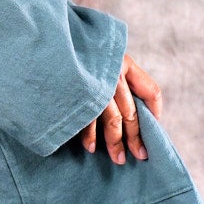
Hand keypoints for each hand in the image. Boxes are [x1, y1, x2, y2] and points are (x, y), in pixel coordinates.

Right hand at [75, 51, 161, 165]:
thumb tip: (139, 108)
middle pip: (131, 112)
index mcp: (123, 63)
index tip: (153, 125)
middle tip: (139, 155)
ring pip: (112, 121)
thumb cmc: (76, 51)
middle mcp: (112, 75)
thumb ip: (118, 74)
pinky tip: (91, 147)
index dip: (155, 110)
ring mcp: (94, 86)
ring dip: (115, 143)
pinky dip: (89, 136)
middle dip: (135, 137)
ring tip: (118, 159)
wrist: (49, 44)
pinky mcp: (76, 96)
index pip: (151, 90)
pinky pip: (87, 121)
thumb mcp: (102, 55)